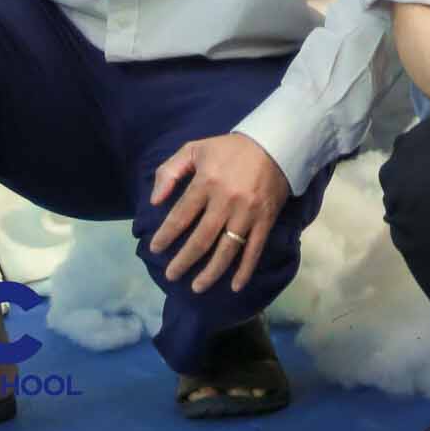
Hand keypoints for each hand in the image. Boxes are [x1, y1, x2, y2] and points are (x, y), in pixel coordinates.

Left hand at [149, 133, 290, 293]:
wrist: (275, 142)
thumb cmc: (230, 149)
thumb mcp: (195, 149)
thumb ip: (169, 171)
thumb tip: (154, 201)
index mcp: (207, 182)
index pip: (180, 215)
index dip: (166, 235)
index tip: (155, 249)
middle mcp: (226, 201)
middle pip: (201, 239)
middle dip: (183, 261)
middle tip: (171, 275)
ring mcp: (247, 213)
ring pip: (226, 250)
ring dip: (210, 273)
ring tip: (196, 288)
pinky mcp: (265, 219)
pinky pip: (254, 249)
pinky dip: (245, 270)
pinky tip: (234, 286)